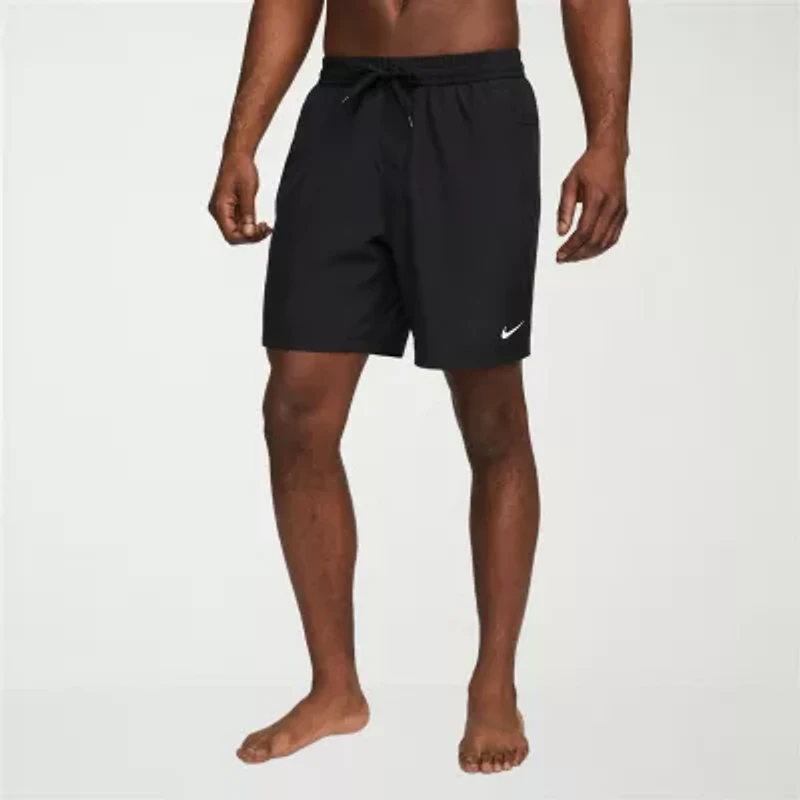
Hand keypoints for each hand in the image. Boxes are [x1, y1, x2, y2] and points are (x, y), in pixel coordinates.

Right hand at [208, 152, 271, 244]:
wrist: (237, 155)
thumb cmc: (240, 168)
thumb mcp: (247, 191)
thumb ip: (248, 213)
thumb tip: (248, 232)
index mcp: (219, 207)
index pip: (230, 235)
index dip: (247, 238)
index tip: (261, 230)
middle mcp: (218, 212)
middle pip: (233, 236)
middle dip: (251, 236)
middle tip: (266, 229)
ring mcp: (223, 211)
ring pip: (237, 232)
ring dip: (252, 232)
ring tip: (265, 226)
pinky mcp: (230, 210)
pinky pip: (239, 224)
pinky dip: (250, 226)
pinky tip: (261, 223)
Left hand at [556, 145, 627, 262]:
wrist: (610, 154)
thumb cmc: (589, 166)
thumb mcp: (569, 184)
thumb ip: (564, 210)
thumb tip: (561, 232)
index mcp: (597, 198)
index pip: (584, 232)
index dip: (571, 247)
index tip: (560, 254)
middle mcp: (612, 206)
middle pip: (595, 241)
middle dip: (578, 254)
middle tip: (564, 258)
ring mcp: (620, 210)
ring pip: (605, 242)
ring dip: (589, 253)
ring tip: (573, 257)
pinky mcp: (623, 213)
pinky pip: (613, 237)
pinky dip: (600, 247)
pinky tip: (588, 250)